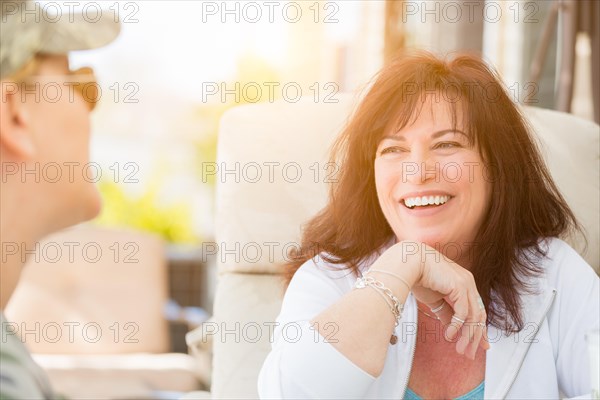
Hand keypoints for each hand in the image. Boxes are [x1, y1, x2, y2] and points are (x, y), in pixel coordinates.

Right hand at [395, 241, 489, 358]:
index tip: (479, 345)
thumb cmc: (417, 276)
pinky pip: (463, 313)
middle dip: (475, 337)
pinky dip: (457, 326)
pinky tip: (449, 335)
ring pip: (473, 316)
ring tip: (460, 350)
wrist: (408, 263)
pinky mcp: (460, 286)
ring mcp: (466, 283)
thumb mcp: (434, 299)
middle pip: (479, 314)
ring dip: (467, 336)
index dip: (478, 328)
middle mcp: (469, 282)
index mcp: (464, 282)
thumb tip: (452, 328)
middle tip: (470, 354)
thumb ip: (445, 311)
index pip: (476, 309)